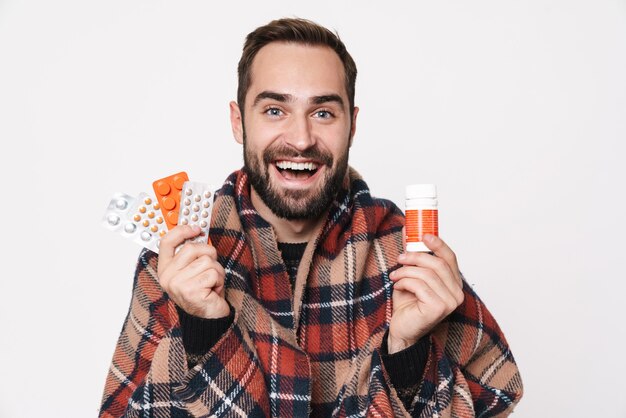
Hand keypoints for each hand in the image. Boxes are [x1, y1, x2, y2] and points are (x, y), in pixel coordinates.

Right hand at [157, 225, 229, 318]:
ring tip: (211, 284)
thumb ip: (192, 254)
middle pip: (192, 248)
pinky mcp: (190, 290)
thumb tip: (199, 232)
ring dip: (216, 271)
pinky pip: (213, 273)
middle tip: (210, 269)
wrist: (207, 320)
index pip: (167, 242)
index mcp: (165, 269)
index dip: (181, 231)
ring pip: (206, 260)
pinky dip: (219, 281)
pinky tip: (213, 291)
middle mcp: (167, 276)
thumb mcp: (193, 271)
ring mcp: (177, 284)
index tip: (195, 228)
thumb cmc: (203, 294)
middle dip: (209, 255)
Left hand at [387, 230, 463, 353]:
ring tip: (395, 276)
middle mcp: (457, 292)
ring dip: (406, 272)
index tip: (423, 235)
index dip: (438, 244)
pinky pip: (419, 285)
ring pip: (427, 274)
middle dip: (415, 257)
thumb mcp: (410, 274)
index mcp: (453, 283)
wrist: (402, 329)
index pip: (450, 258)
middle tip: (400, 258)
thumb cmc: (408, 304)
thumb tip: (408, 231)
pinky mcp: (439, 308)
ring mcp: (450, 302)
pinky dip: (404, 283)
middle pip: (438, 263)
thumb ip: (412, 255)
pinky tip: (398, 287)